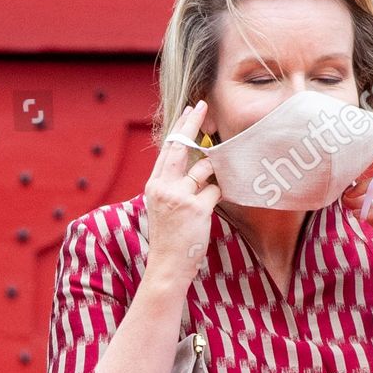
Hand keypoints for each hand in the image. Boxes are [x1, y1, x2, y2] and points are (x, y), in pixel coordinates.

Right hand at [143, 99, 221, 286]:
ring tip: (209, 190)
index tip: (190, 110)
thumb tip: (197, 164)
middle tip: (204, 106)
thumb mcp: (163, 207)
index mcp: (154, 185)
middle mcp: (164, 186)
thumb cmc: (170, 239)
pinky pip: (216, 190)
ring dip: (213, 174)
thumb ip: (174, 185)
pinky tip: (212, 207)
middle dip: (193, 123)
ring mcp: (180, 196)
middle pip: (181, 146)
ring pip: (204, 169)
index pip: (167, 148)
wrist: (168, 266)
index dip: (179, 127)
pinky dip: (218, 195)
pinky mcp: (196, 207)